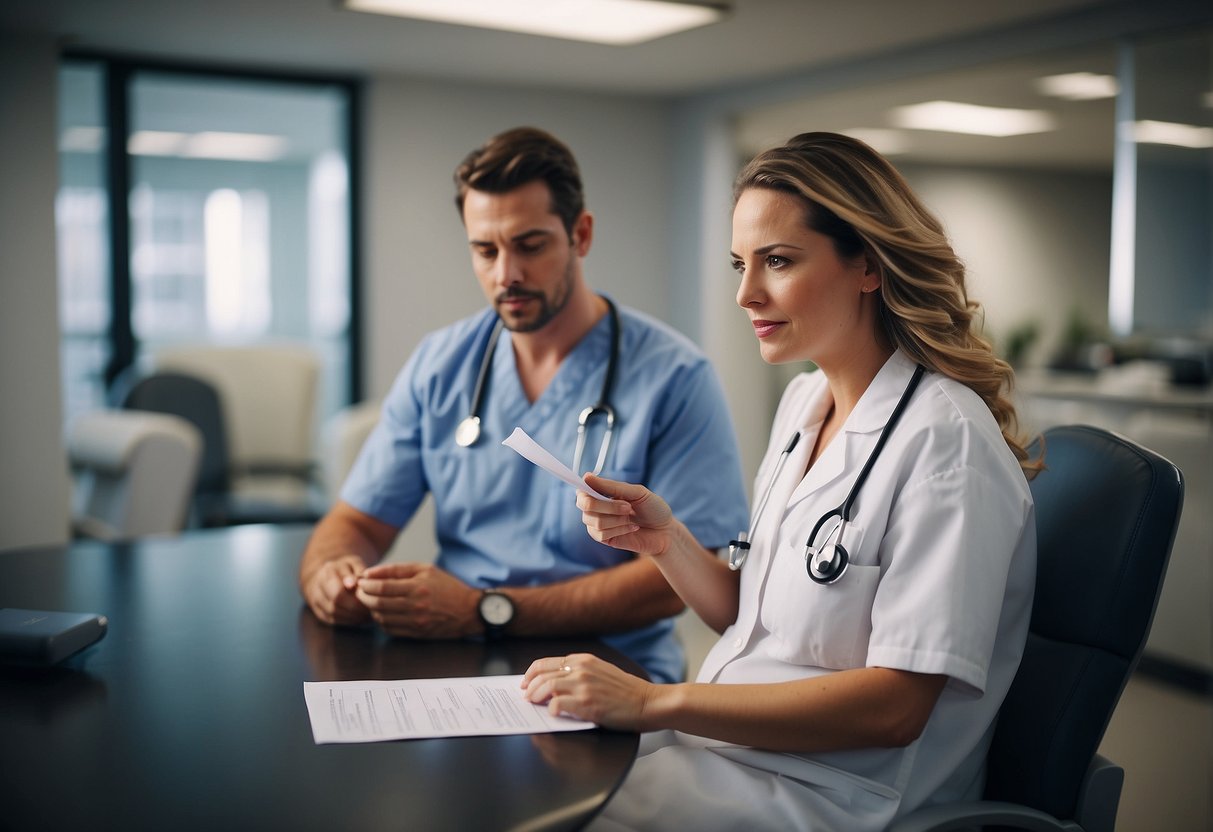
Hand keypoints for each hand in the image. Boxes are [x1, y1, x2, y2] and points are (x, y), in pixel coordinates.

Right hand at [302, 554, 370, 625]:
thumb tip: (354, 584)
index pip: (339, 591)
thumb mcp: (354, 563)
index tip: (369, 598)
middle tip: (369, 608)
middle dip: (355, 608)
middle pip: (335, 604)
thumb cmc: (346, 568)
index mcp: (328, 571)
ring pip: (334, 614)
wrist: (325, 575)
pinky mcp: (319, 612)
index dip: (355, 598)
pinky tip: (359, 617)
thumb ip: (357, 571)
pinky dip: (347, 620)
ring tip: (366, 613)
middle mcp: (318, 586)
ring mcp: (316, 601)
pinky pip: (333, 620)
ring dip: (352, 616)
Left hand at [354, 562, 479, 638]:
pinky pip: (390, 629)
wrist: (469, 610)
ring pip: (381, 618)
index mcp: (417, 588)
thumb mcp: (425, 569)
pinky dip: (381, 621)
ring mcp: (415, 622)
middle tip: (360, 592)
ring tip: (371, 601)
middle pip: (378, 604)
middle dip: (363, 597)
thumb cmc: (447, 586)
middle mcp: (415, 606)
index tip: (360, 581)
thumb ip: (397, 569)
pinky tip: (383, 613)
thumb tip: (370, 573)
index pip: (382, 587)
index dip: (366, 585)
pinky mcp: (416, 633)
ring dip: (371, 610)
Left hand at [521, 653, 653, 729]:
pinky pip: (558, 706)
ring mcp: (584, 686)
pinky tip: (554, 714)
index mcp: (583, 659)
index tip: (526, 683)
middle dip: (529, 687)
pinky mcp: (587, 704)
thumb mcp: (601, 671)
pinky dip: (552, 710)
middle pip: (542, 674)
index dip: (531, 673)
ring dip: (536, 697)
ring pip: (546, 687)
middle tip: (527, 697)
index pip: (546, 663)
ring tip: (535, 705)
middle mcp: (581, 669)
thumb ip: (579, 673)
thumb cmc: (627, 690)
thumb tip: (554, 683)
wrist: (647, 701)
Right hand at [577, 473, 674, 557]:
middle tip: (628, 507)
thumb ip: (611, 486)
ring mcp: (599, 524)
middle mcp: (597, 508)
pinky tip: (631, 528)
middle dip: (608, 506)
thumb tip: (587, 476)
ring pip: (594, 521)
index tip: (591, 487)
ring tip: (631, 518)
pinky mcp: (604, 538)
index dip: (583, 488)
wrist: (666, 531)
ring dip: (616, 519)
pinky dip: (619, 530)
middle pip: (585, 504)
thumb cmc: (652, 508)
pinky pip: (600, 534)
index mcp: (603, 493)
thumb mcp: (636, 492)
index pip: (582, 490)